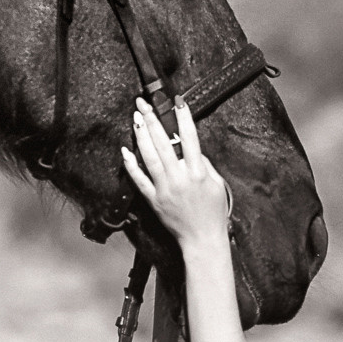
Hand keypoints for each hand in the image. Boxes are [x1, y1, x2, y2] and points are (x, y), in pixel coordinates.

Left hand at [121, 98, 231, 252]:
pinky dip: (131, 165)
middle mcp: (179, 179)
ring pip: (149, 158)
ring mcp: (164, 189)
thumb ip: (204, 164)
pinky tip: (125, 151)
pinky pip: (139, 180)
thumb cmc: (213, 213)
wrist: (203, 239)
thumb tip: (192, 149)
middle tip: (144, 104)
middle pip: (163, 144)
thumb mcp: (217, 184)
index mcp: (198, 173)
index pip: (190, 139)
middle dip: (153, 120)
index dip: (183, 118)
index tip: (177, 102)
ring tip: (136, 119)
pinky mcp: (154, 200)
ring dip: (141, 136)